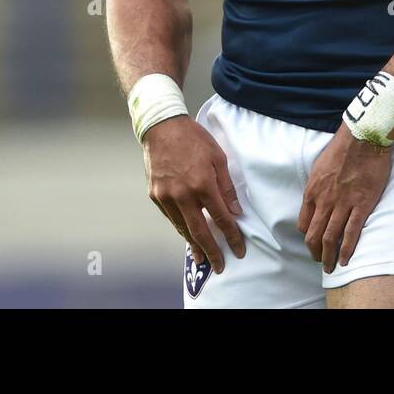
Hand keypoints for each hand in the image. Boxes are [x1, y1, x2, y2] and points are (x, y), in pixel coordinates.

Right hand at [142, 116, 245, 272]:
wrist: (161, 127)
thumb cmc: (193, 139)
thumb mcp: (218, 157)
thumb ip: (227, 187)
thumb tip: (235, 211)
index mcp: (203, 184)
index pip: (221, 218)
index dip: (231, 236)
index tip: (238, 250)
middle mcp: (183, 194)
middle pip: (200, 231)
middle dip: (211, 251)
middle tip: (219, 266)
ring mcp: (166, 196)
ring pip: (182, 227)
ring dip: (193, 244)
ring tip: (202, 256)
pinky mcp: (155, 195)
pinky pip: (171, 217)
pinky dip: (180, 227)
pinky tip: (187, 233)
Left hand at [298, 124, 391, 272]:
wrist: (362, 138)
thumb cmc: (342, 149)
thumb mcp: (319, 167)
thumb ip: (317, 186)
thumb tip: (317, 199)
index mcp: (312, 191)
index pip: (304, 223)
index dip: (308, 237)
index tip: (313, 243)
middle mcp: (324, 200)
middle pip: (314, 235)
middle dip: (315, 253)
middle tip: (319, 262)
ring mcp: (343, 204)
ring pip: (331, 237)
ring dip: (328, 256)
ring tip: (330, 268)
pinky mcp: (362, 204)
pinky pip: (352, 232)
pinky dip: (348, 249)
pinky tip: (346, 259)